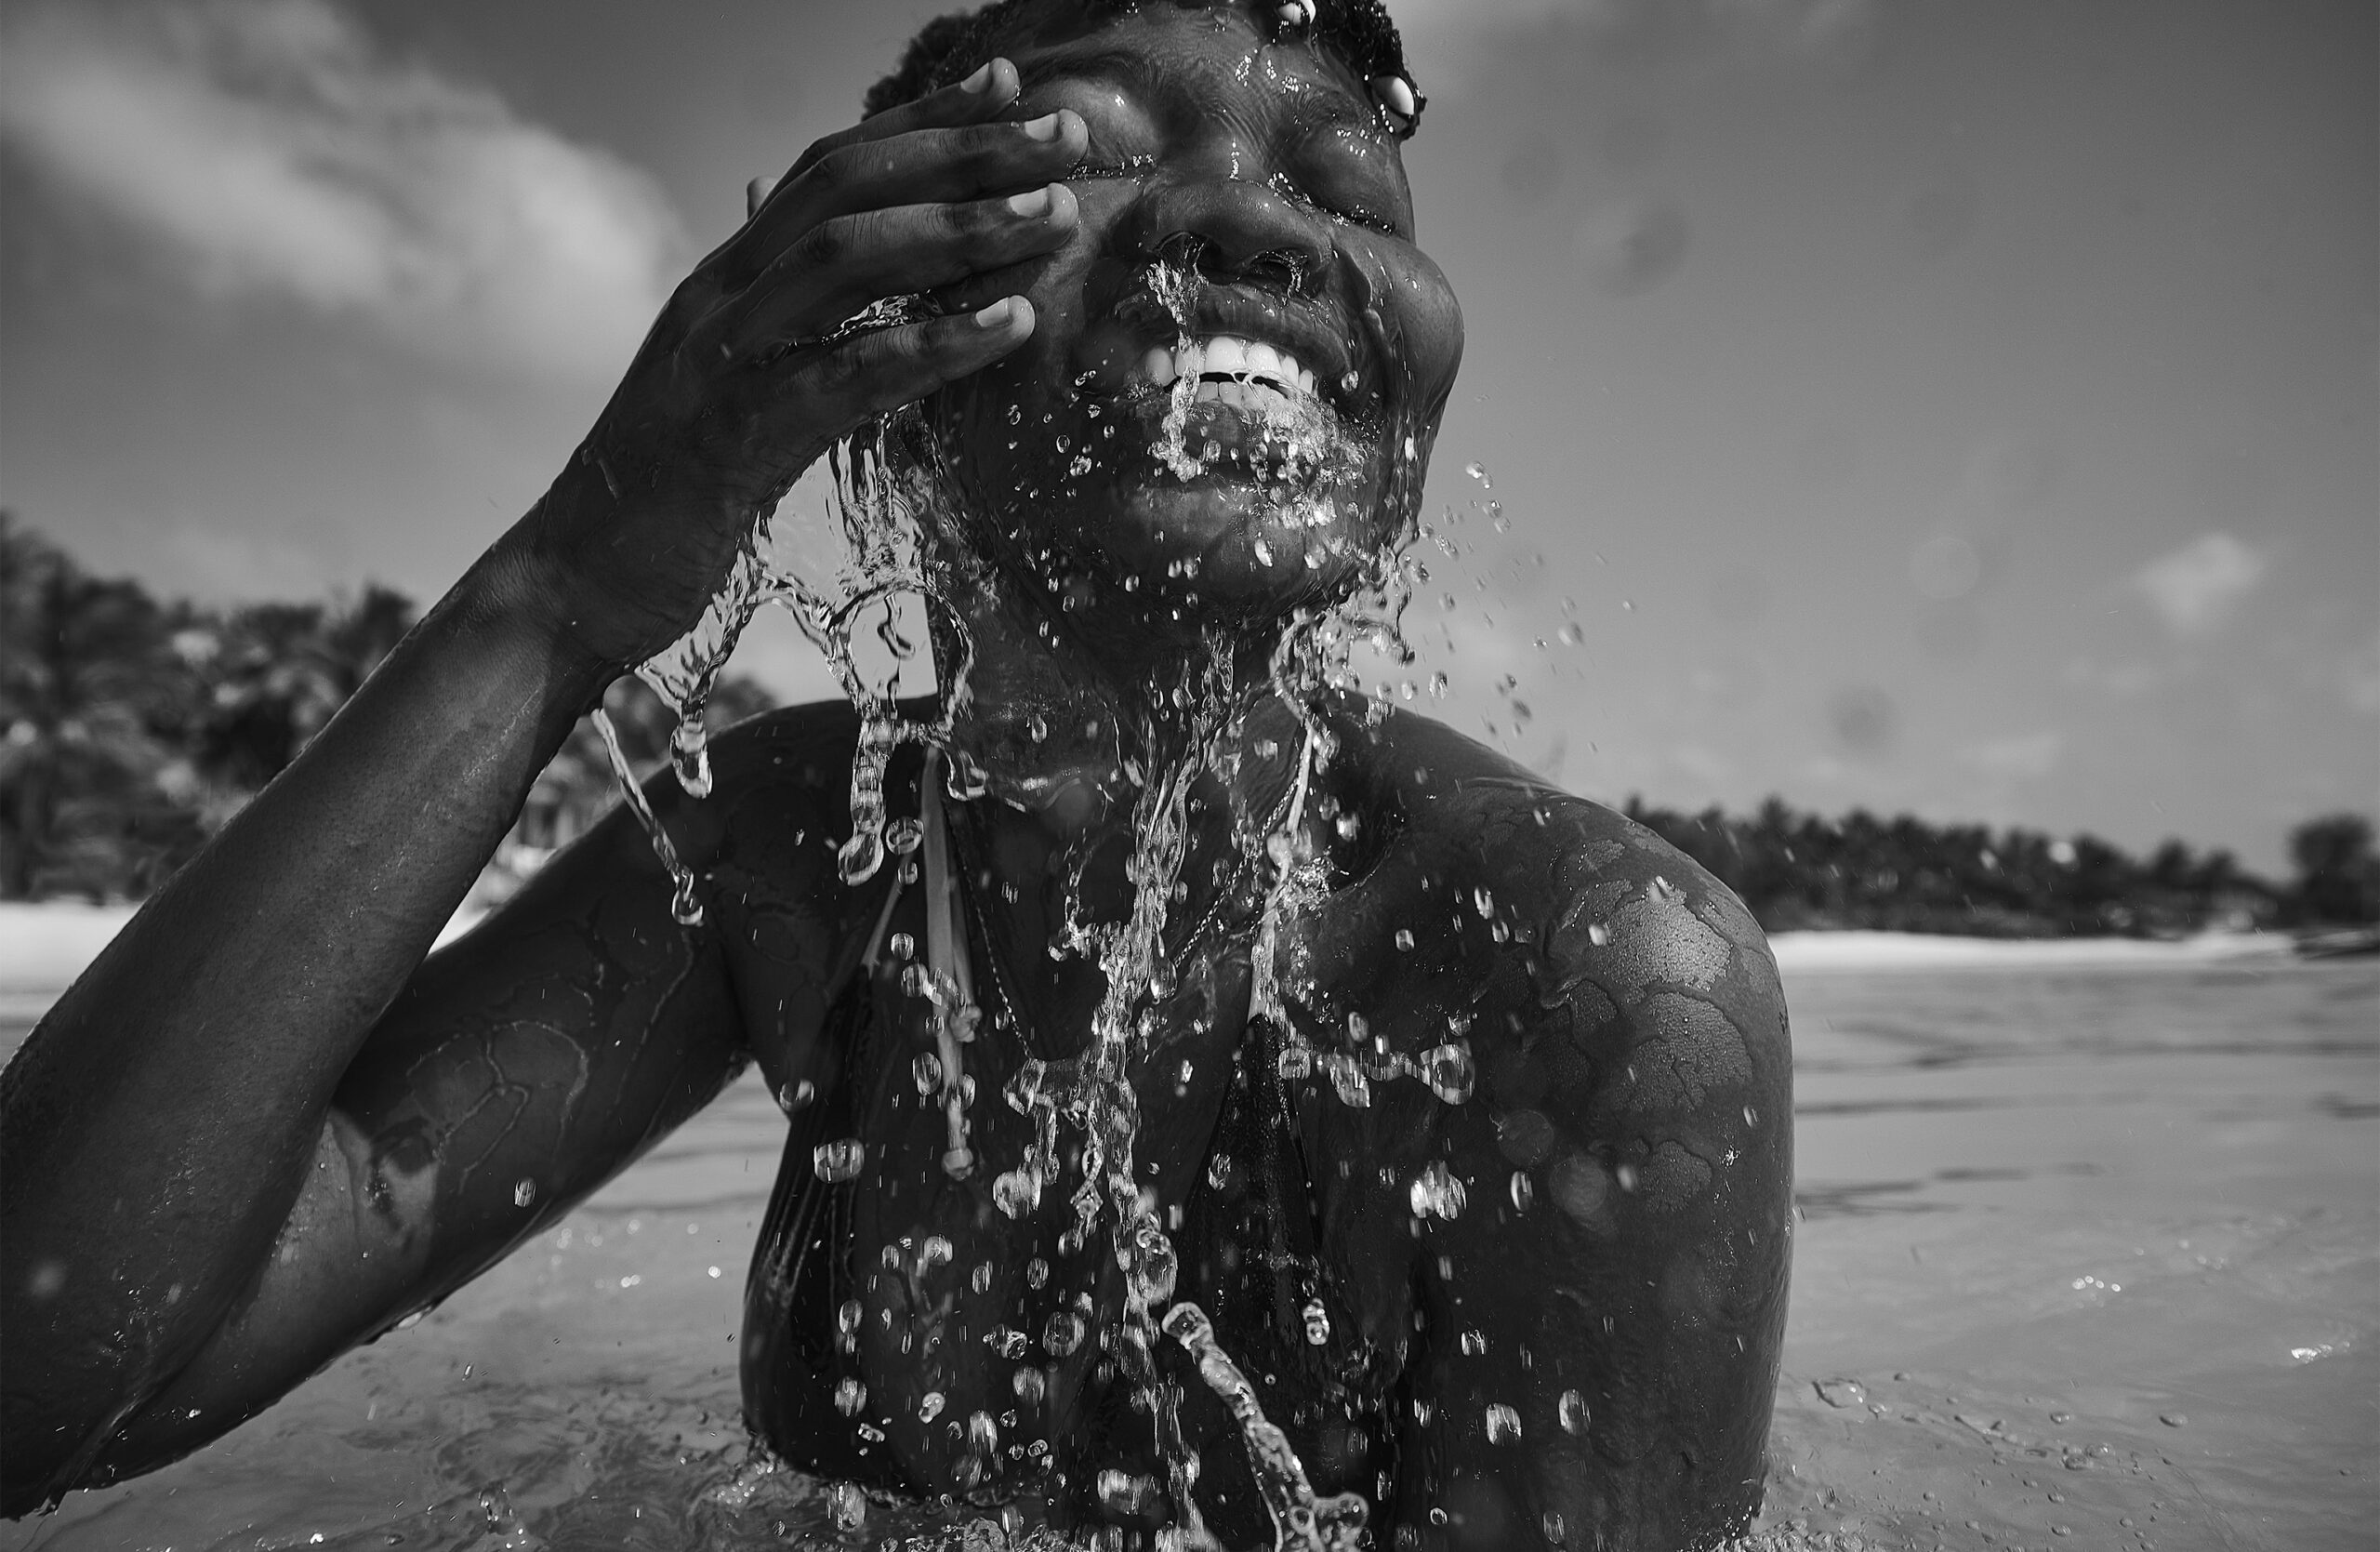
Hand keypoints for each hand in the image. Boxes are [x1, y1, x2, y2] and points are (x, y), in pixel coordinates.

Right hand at [502, 59, 1084, 673]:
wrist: (579, 579)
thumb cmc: (670, 491)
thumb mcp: (727, 379)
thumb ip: (774, 307)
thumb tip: (800, 230)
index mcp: (726, 276)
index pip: (828, 165)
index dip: (920, 118)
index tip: (1009, 85)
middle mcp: (721, 294)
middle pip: (848, 187)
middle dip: (963, 153)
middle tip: (1064, 137)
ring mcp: (722, 357)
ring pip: (847, 258)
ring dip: (962, 229)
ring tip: (1054, 220)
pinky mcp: (737, 435)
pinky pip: (847, 372)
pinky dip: (935, 342)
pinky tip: (1010, 325)